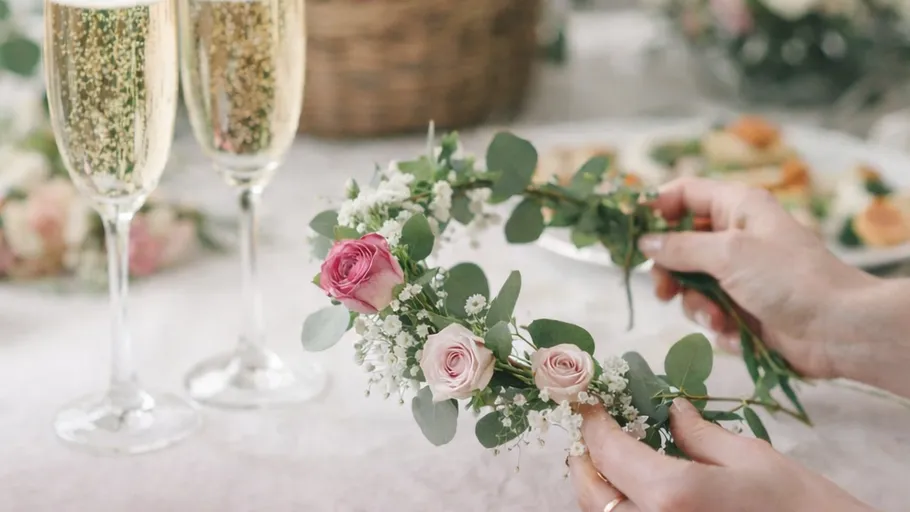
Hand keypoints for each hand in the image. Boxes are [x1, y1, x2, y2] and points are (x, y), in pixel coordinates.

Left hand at [568, 399, 872, 511]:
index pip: (607, 450)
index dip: (592, 421)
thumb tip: (670, 410)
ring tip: (614, 455)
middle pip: (590, 492)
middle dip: (586, 457)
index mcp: (670, 494)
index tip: (587, 400)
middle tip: (597, 429)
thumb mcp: (750, 457)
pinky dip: (620, 506)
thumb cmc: (800, 506)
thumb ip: (697, 433)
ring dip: (599, 484)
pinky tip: (637, 487)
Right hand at [637, 177, 878, 378]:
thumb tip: (645, 242)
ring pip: (691, 284)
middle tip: (664, 290)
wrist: (839, 329)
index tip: (630, 231)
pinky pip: (710, 311)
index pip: (684, 194)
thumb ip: (680, 247)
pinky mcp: (744, 308)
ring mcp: (740, 274)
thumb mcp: (728, 253)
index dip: (655, 208)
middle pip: (679, 244)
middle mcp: (736, 236)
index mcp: (738, 208)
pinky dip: (717, 324)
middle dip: (670, 270)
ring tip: (715, 317)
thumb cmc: (788, 278)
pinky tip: (735, 332)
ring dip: (696, 304)